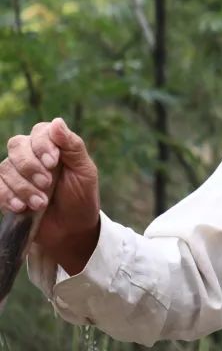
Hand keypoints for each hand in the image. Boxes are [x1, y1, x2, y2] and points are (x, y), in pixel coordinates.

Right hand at [1, 118, 100, 271]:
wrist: (71, 228)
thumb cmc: (81, 196)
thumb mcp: (84, 171)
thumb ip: (72, 146)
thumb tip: (57, 122)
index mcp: (53, 144)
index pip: (39, 132)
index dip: (43, 145)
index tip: (53, 163)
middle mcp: (31, 154)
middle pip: (17, 146)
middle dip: (30, 166)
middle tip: (47, 184)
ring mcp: (16, 173)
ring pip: (5, 168)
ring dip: (23, 187)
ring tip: (41, 203)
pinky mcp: (6, 190)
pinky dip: (6, 196)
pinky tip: (20, 207)